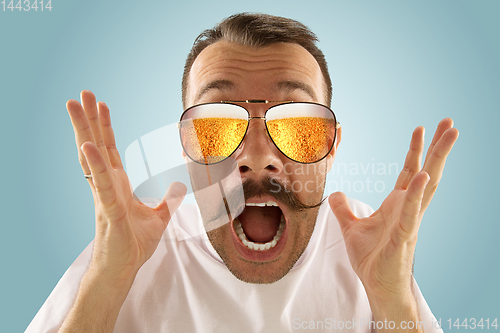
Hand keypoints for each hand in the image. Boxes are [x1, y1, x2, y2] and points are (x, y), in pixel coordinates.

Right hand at [67, 90, 185, 282]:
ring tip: (74, 106)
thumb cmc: (134, 244)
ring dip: (84, 130)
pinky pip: (100, 183)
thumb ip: (169, 200)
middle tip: (82, 93)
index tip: (102, 105)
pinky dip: (94, 164)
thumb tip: (180, 186)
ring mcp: (105, 195)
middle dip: (90, 119)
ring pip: (93, 157)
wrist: (123, 268)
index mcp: (118, 184)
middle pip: (97, 145)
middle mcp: (108, 185)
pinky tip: (87, 145)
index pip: (111, 149)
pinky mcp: (108, 209)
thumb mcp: (159, 217)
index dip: (106, 127)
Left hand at [329, 118, 457, 305]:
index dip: (415, 150)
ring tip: (449, 136)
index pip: (408, 170)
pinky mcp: (405, 235)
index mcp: (397, 204)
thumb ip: (343, 209)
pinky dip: (416, 192)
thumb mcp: (350, 227)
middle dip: (437, 147)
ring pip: (426, 184)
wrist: (376, 283)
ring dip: (437, 159)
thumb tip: (335, 194)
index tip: (420, 128)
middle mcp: (407, 207)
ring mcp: (409, 219)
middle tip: (450, 123)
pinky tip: (423, 174)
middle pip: (425, 170)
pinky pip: (412, 210)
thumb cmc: (370, 258)